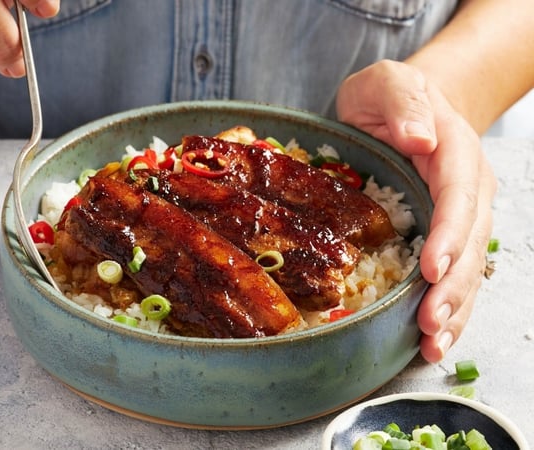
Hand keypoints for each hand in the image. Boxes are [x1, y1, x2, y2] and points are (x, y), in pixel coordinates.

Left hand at [336, 60, 496, 362]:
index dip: (448, 236)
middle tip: (429, 324)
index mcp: (453, 152)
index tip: (431, 269)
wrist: (406, 108)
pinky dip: (449, 306)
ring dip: (454, 307)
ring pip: (468, 266)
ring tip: (433, 344)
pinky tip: (436, 336)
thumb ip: (403, 102)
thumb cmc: (388, 98)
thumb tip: (421, 136)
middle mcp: (467, 188)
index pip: (458, 198)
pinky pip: (456, 272)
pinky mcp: (449, 233)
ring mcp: (462, 214)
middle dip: (452, 287)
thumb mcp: (386, 83)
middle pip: (469, 243)